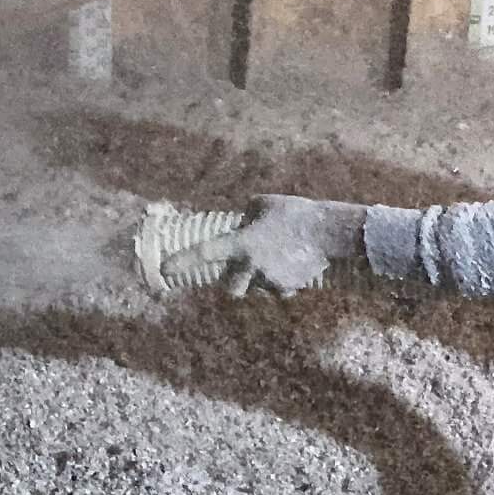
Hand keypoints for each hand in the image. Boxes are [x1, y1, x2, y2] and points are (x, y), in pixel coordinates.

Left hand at [174, 194, 366, 296]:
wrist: (328, 232)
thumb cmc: (295, 213)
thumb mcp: (264, 204)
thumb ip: (247, 214)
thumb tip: (242, 221)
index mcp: (242, 243)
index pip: (206, 252)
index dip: (183, 261)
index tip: (165, 270)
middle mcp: (251, 266)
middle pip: (231, 290)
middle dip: (235, 283)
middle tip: (245, 269)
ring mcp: (269, 281)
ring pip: (257, 289)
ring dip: (260, 280)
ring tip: (278, 260)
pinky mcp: (288, 288)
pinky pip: (279, 290)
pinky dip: (282, 283)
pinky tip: (293, 266)